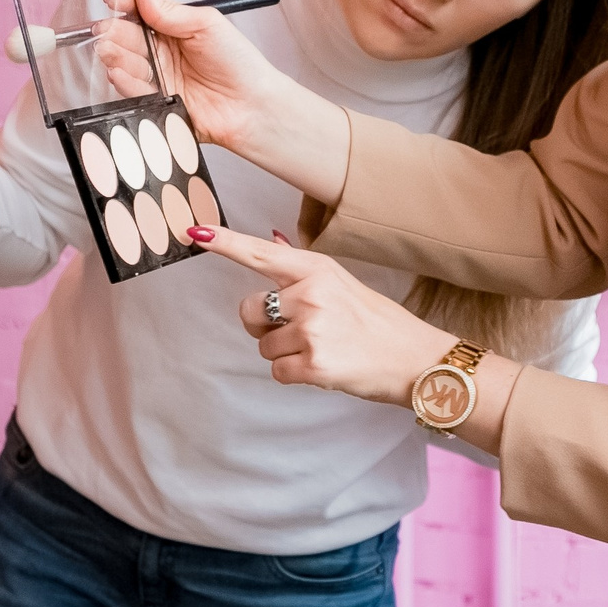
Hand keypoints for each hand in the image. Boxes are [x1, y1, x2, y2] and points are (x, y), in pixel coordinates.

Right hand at [92, 0, 346, 201]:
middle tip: (108, 30)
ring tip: (112, 51)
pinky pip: (133, 91)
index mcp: (171, 26)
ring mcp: (157, 76)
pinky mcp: (155, 102)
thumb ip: (170, 10)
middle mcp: (160, 50)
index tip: (112, 0)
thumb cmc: (239, 63)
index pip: (139, 9)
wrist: (253, 106)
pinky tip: (120, 72)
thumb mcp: (207, 25)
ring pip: (125, 63)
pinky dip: (125, 82)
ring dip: (116, 56)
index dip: (123, 2)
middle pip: (126, 36)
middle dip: (114, 31)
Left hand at [183, 226, 454, 405]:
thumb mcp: (341, 284)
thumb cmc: (376, 322)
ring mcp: (312, 329)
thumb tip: (267, 240)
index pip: (260, 253)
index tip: (193, 231)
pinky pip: (277, 371)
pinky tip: (322, 367)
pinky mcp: (313, 363)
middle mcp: (311, 294)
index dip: (224, 243)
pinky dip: (294, 375)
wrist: (414, 359)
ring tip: (321, 349)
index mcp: (316, 269)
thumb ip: (300, 269)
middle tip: (300, 332)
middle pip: (249, 310)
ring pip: (263, 346)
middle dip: (264, 326)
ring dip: (285, 353)